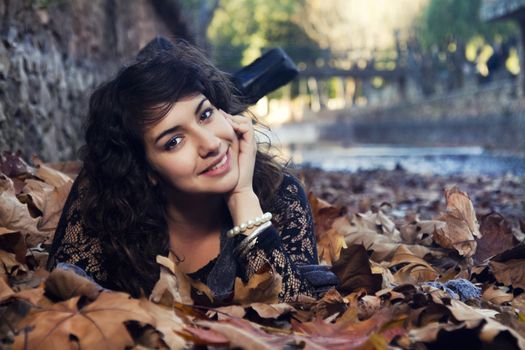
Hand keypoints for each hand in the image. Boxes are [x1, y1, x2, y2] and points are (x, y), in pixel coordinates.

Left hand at [222, 111, 262, 227]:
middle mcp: (247, 143)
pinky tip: (227, 127)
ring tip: (222, 120)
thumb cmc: (225, 178)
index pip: (237, 123)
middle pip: (242, 120)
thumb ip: (214, 150)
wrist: (236, 190)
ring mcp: (250, 144)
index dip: (227, 118)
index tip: (215, 116)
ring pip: (246, 121)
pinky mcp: (251, 146)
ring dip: (233, 118)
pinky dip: (237, 124)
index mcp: (241, 144)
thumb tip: (203, 142)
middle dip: (230, 116)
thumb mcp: (218, 159)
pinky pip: (247, 127)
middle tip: (218, 114)